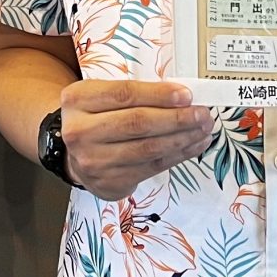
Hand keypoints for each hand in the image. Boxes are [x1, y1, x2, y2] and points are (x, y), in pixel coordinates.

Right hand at [58, 78, 213, 201]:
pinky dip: (177, 156)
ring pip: (148, 148)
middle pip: (138, 123)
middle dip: (177, 118)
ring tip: (203, 130)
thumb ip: (134, 94)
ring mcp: (93, 160)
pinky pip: (152, 167)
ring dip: (182, 138)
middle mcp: (80, 131)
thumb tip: (182, 97)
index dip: (159, 95)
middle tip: (203, 114)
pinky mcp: (109, 181)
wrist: (73, 154)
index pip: (124, 94)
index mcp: (77, 99)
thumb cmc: (96, 118)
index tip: (186, 95)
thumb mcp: (101, 97)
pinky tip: (192, 146)